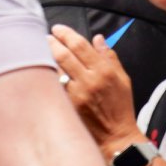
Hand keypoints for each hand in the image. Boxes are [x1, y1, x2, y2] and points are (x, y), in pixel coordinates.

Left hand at [48, 24, 139, 154]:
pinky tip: (43, 69)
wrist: (116, 136)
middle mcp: (90, 80)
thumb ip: (109, 57)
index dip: (66, 34)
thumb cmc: (120, 107)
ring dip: (47, 56)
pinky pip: (55, 85)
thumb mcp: (122, 79)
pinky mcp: (69, 105)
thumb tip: (98, 38)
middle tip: (47, 37)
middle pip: (64, 54)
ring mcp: (77, 94)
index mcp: (105, 71)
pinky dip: (48, 75)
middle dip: (53, 42)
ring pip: (56, 68)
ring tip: (43, 50)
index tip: (58, 29)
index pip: (80, 45)